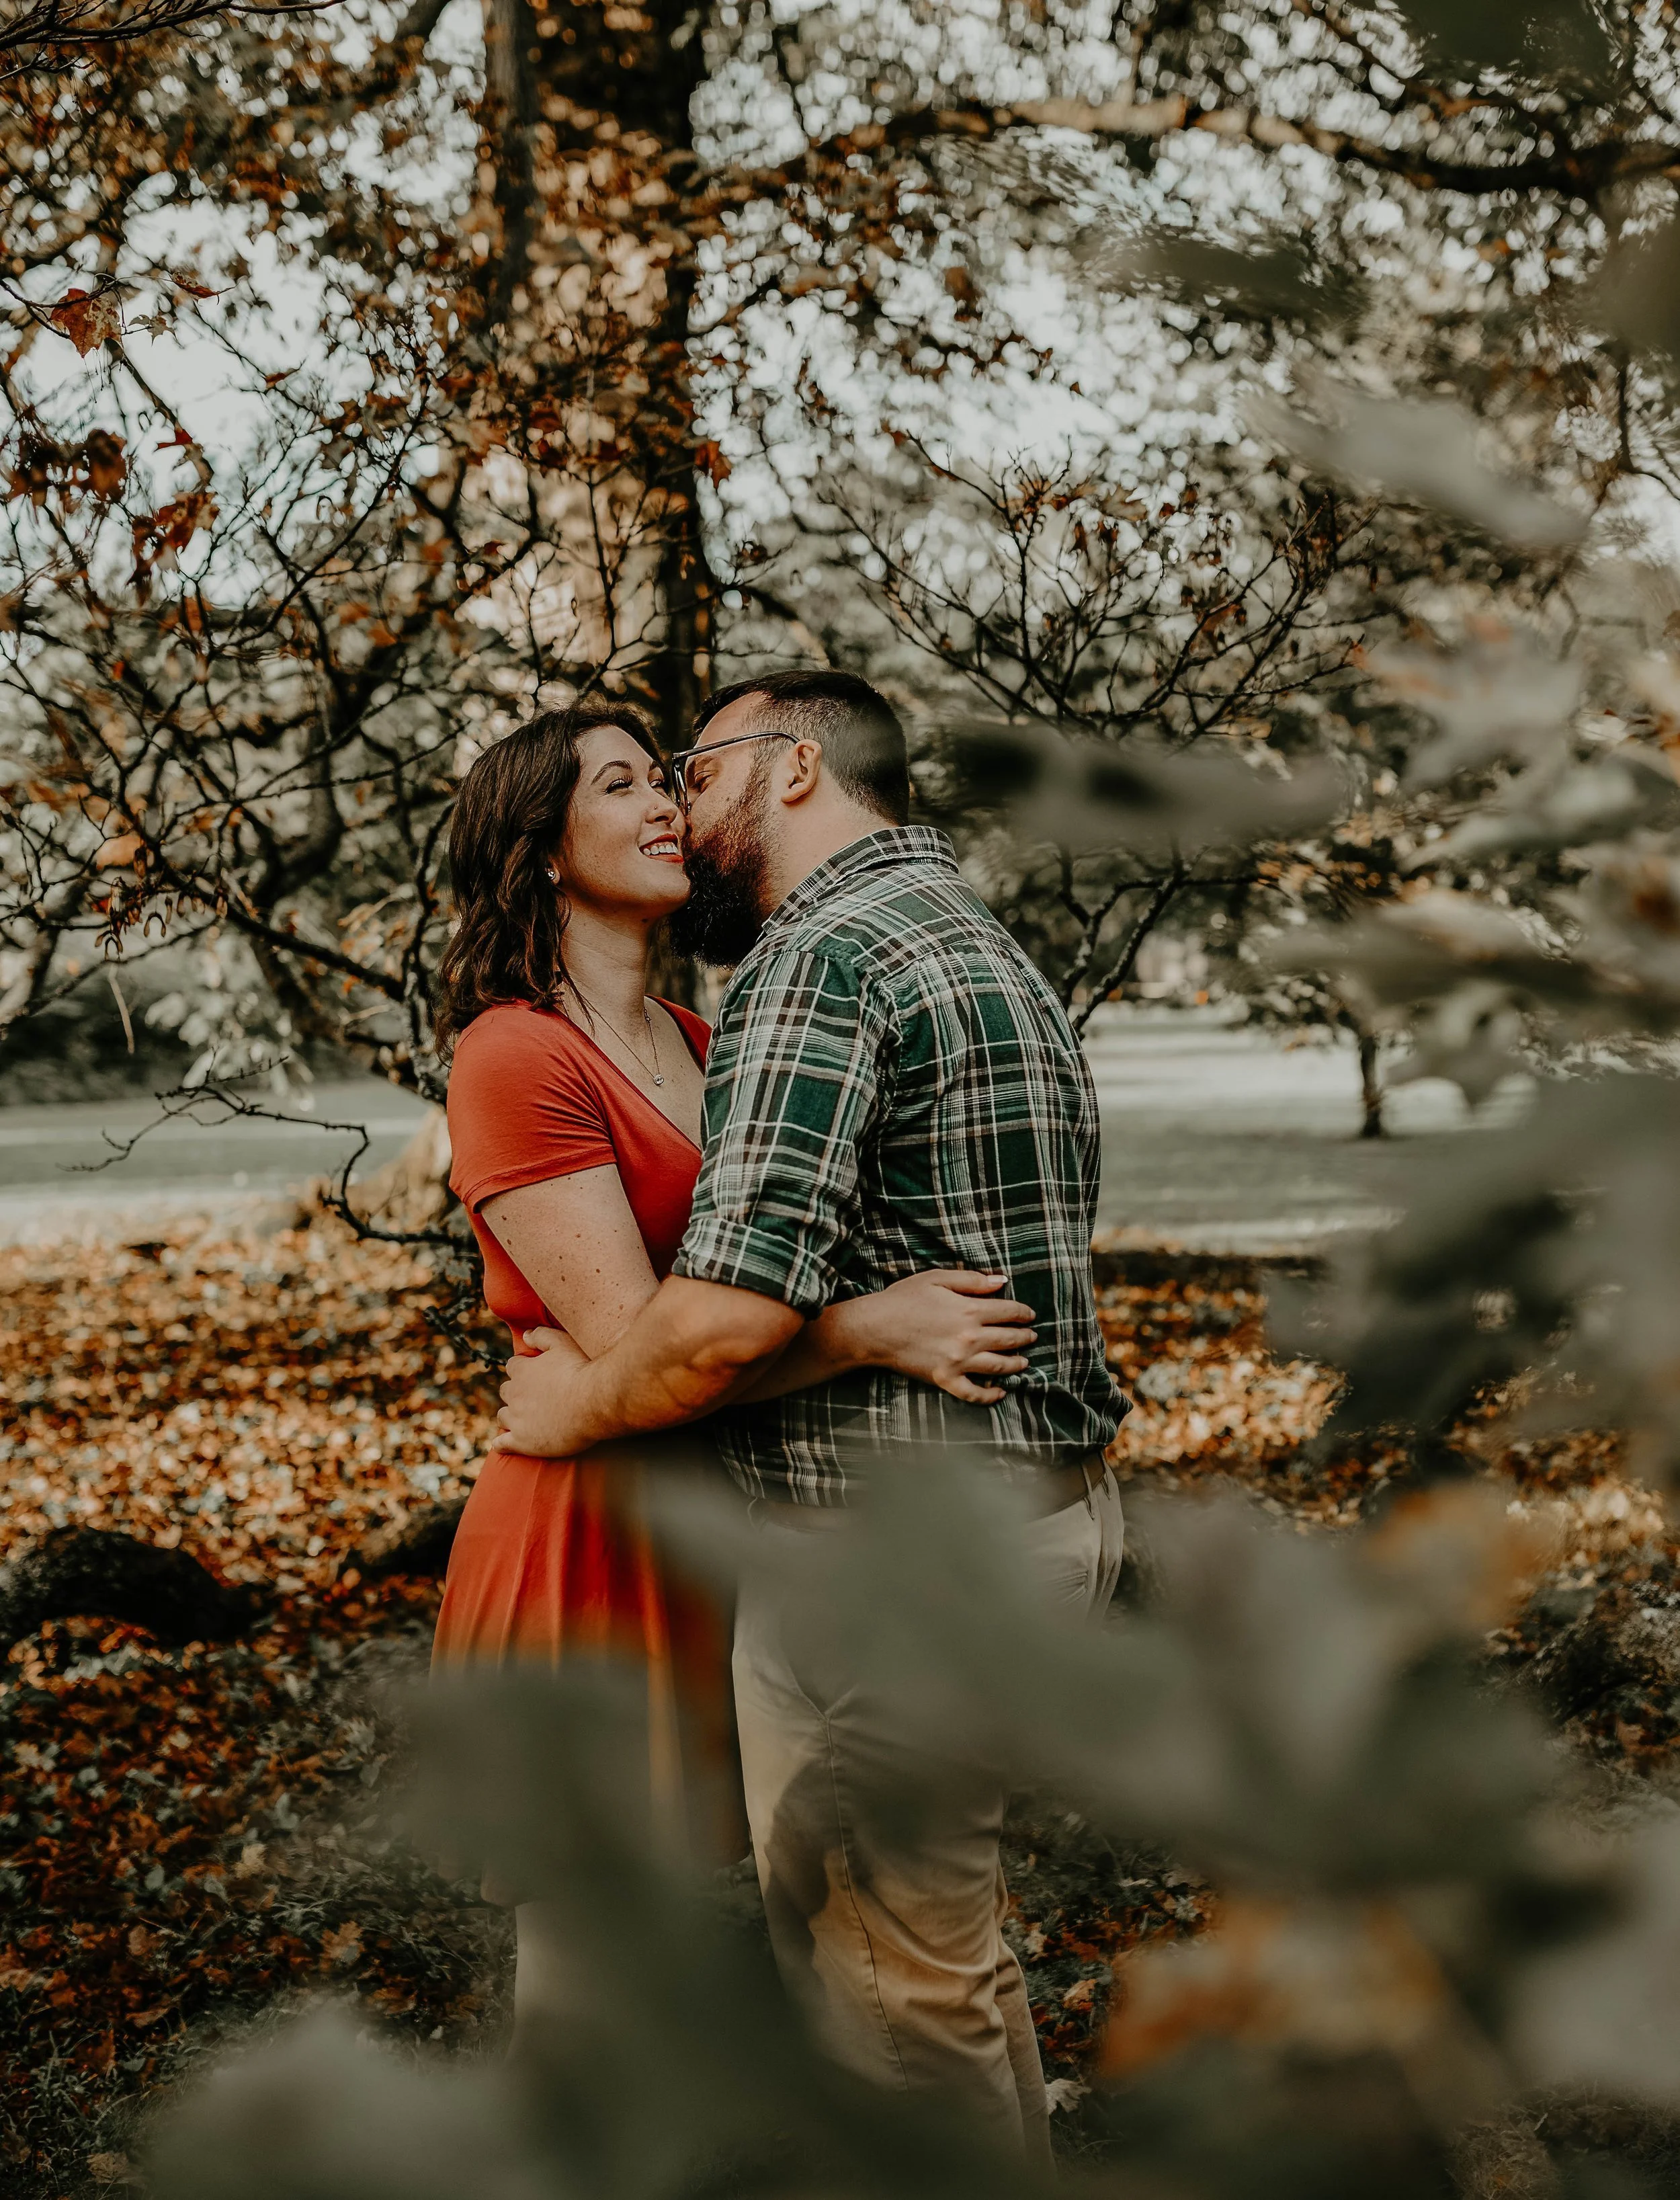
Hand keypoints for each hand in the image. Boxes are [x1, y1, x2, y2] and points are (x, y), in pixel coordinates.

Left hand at [494, 1327, 591, 1456]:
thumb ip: (541, 1335)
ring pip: (503, 1416)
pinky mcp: (522, 1442)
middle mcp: (515, 1394)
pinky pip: (502, 1443)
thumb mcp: (563, 1343)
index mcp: (522, 1370)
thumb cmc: (581, 1371)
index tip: (534, 1373)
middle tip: (532, 1397)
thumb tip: (525, 1335)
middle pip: (506, 1391)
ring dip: (510, 1415)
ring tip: (522, 1419)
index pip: (513, 1366)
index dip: (523, 1369)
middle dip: (515, 1392)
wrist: (593, 1402)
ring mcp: (517, 1419)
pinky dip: (500, 1443)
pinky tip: (502, 1444)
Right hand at [849, 1270, 1035, 1405]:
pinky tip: (1000, 1392)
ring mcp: (959, 1362)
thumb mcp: (937, 1278)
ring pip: (999, 1367)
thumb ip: (972, 1280)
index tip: (1030, 1315)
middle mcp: (970, 1338)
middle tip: (1032, 1337)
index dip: (1023, 1313)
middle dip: (1024, 1337)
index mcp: (970, 1310)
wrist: (874, 1328)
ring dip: (1016, 1364)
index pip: (1009, 1312)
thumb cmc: (903, 1299)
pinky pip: (974, 1393)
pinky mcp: (945, 1379)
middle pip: (1009, 1339)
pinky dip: (990, 1395)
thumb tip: (1002, 1281)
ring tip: (1024, 1362)